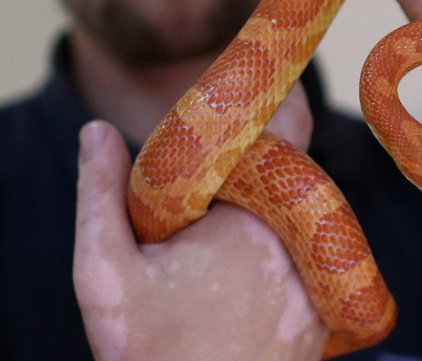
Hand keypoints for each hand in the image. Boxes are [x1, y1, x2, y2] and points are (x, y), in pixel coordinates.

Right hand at [73, 85, 328, 360]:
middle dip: (261, 172)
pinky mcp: (324, 315)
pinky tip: (249, 276)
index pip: (289, 132)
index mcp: (251, 221)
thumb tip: (96, 131)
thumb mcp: (106, 273)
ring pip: (305, 220)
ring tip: (228, 243)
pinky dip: (290, 252)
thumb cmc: (147, 352)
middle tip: (223, 183)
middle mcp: (299, 247)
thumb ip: (100, 195)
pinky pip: (315, 261)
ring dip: (276, 215)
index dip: (283, 103)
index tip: (271, 87)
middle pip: (295, 177)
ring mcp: (318, 283)